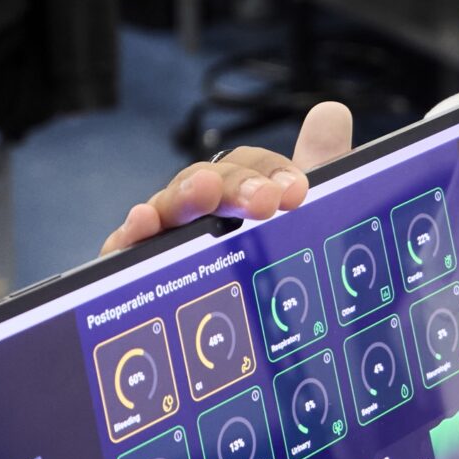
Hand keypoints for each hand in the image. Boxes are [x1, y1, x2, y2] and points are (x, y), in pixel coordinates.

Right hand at [99, 100, 354, 254]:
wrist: (247, 346)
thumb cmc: (273, 273)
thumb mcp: (307, 224)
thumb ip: (320, 172)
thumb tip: (331, 111)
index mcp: (241, 197)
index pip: (252, 169)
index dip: (273, 172)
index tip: (298, 192)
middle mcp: (202, 212)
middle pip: (210, 182)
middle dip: (236, 185)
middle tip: (263, 201)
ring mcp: (168, 237)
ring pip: (172, 207)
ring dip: (187, 195)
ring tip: (204, 194)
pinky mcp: (137, 267)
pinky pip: (127, 247)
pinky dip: (130, 233)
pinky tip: (141, 223)